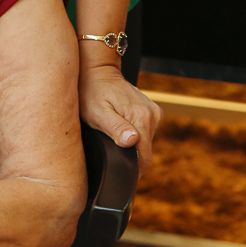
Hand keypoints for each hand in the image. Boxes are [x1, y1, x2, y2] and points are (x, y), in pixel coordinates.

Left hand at [78, 61, 162, 177]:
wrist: (97, 70)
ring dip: (132, 147)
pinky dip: (134, 137)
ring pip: (146, 144)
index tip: (118, 176)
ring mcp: (154, 112)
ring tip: (112, 141)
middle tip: (109, 158)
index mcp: (141, 117)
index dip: (132, 172)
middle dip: (131, 160)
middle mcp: (152, 114)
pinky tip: (119, 132)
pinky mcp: (152, 111)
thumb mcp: (97, 112)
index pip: (144, 159)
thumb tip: (132, 141)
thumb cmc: (92, 92)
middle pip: (146, 152)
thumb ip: (115, 127)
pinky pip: (145, 133)